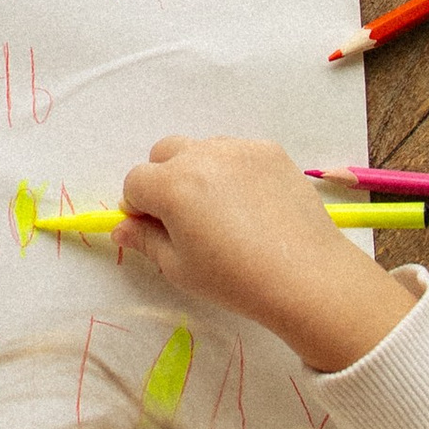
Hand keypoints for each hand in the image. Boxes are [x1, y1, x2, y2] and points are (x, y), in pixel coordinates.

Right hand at [117, 133, 411, 373]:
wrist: (306, 276)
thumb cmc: (235, 280)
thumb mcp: (180, 268)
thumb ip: (145, 241)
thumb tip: (121, 228)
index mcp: (171, 185)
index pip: (135, 182)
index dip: (139, 208)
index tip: (156, 231)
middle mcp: (201, 155)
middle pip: (164, 153)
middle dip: (163, 180)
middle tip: (186, 218)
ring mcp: (238, 148)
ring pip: (202, 150)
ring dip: (199, 172)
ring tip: (225, 213)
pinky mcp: (270, 150)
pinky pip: (237, 153)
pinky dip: (234, 172)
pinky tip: (253, 206)